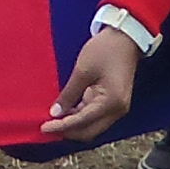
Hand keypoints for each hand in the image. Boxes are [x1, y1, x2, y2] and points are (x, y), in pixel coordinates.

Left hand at [45, 27, 142, 143]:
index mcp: (111, 102)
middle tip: (47, 126)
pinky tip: (65, 112)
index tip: (43, 128)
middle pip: (89, 131)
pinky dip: (79, 117)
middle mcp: (116, 110)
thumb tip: (55, 113)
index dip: (62, 126)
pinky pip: (94, 116)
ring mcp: (116, 108)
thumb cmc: (105, 50)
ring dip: (73, 125)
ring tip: (53, 120)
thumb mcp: (83, 71)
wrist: (125, 37)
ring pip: (91, 126)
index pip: (82, 121)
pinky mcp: (112, 102)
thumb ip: (69, 94)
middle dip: (68, 131)